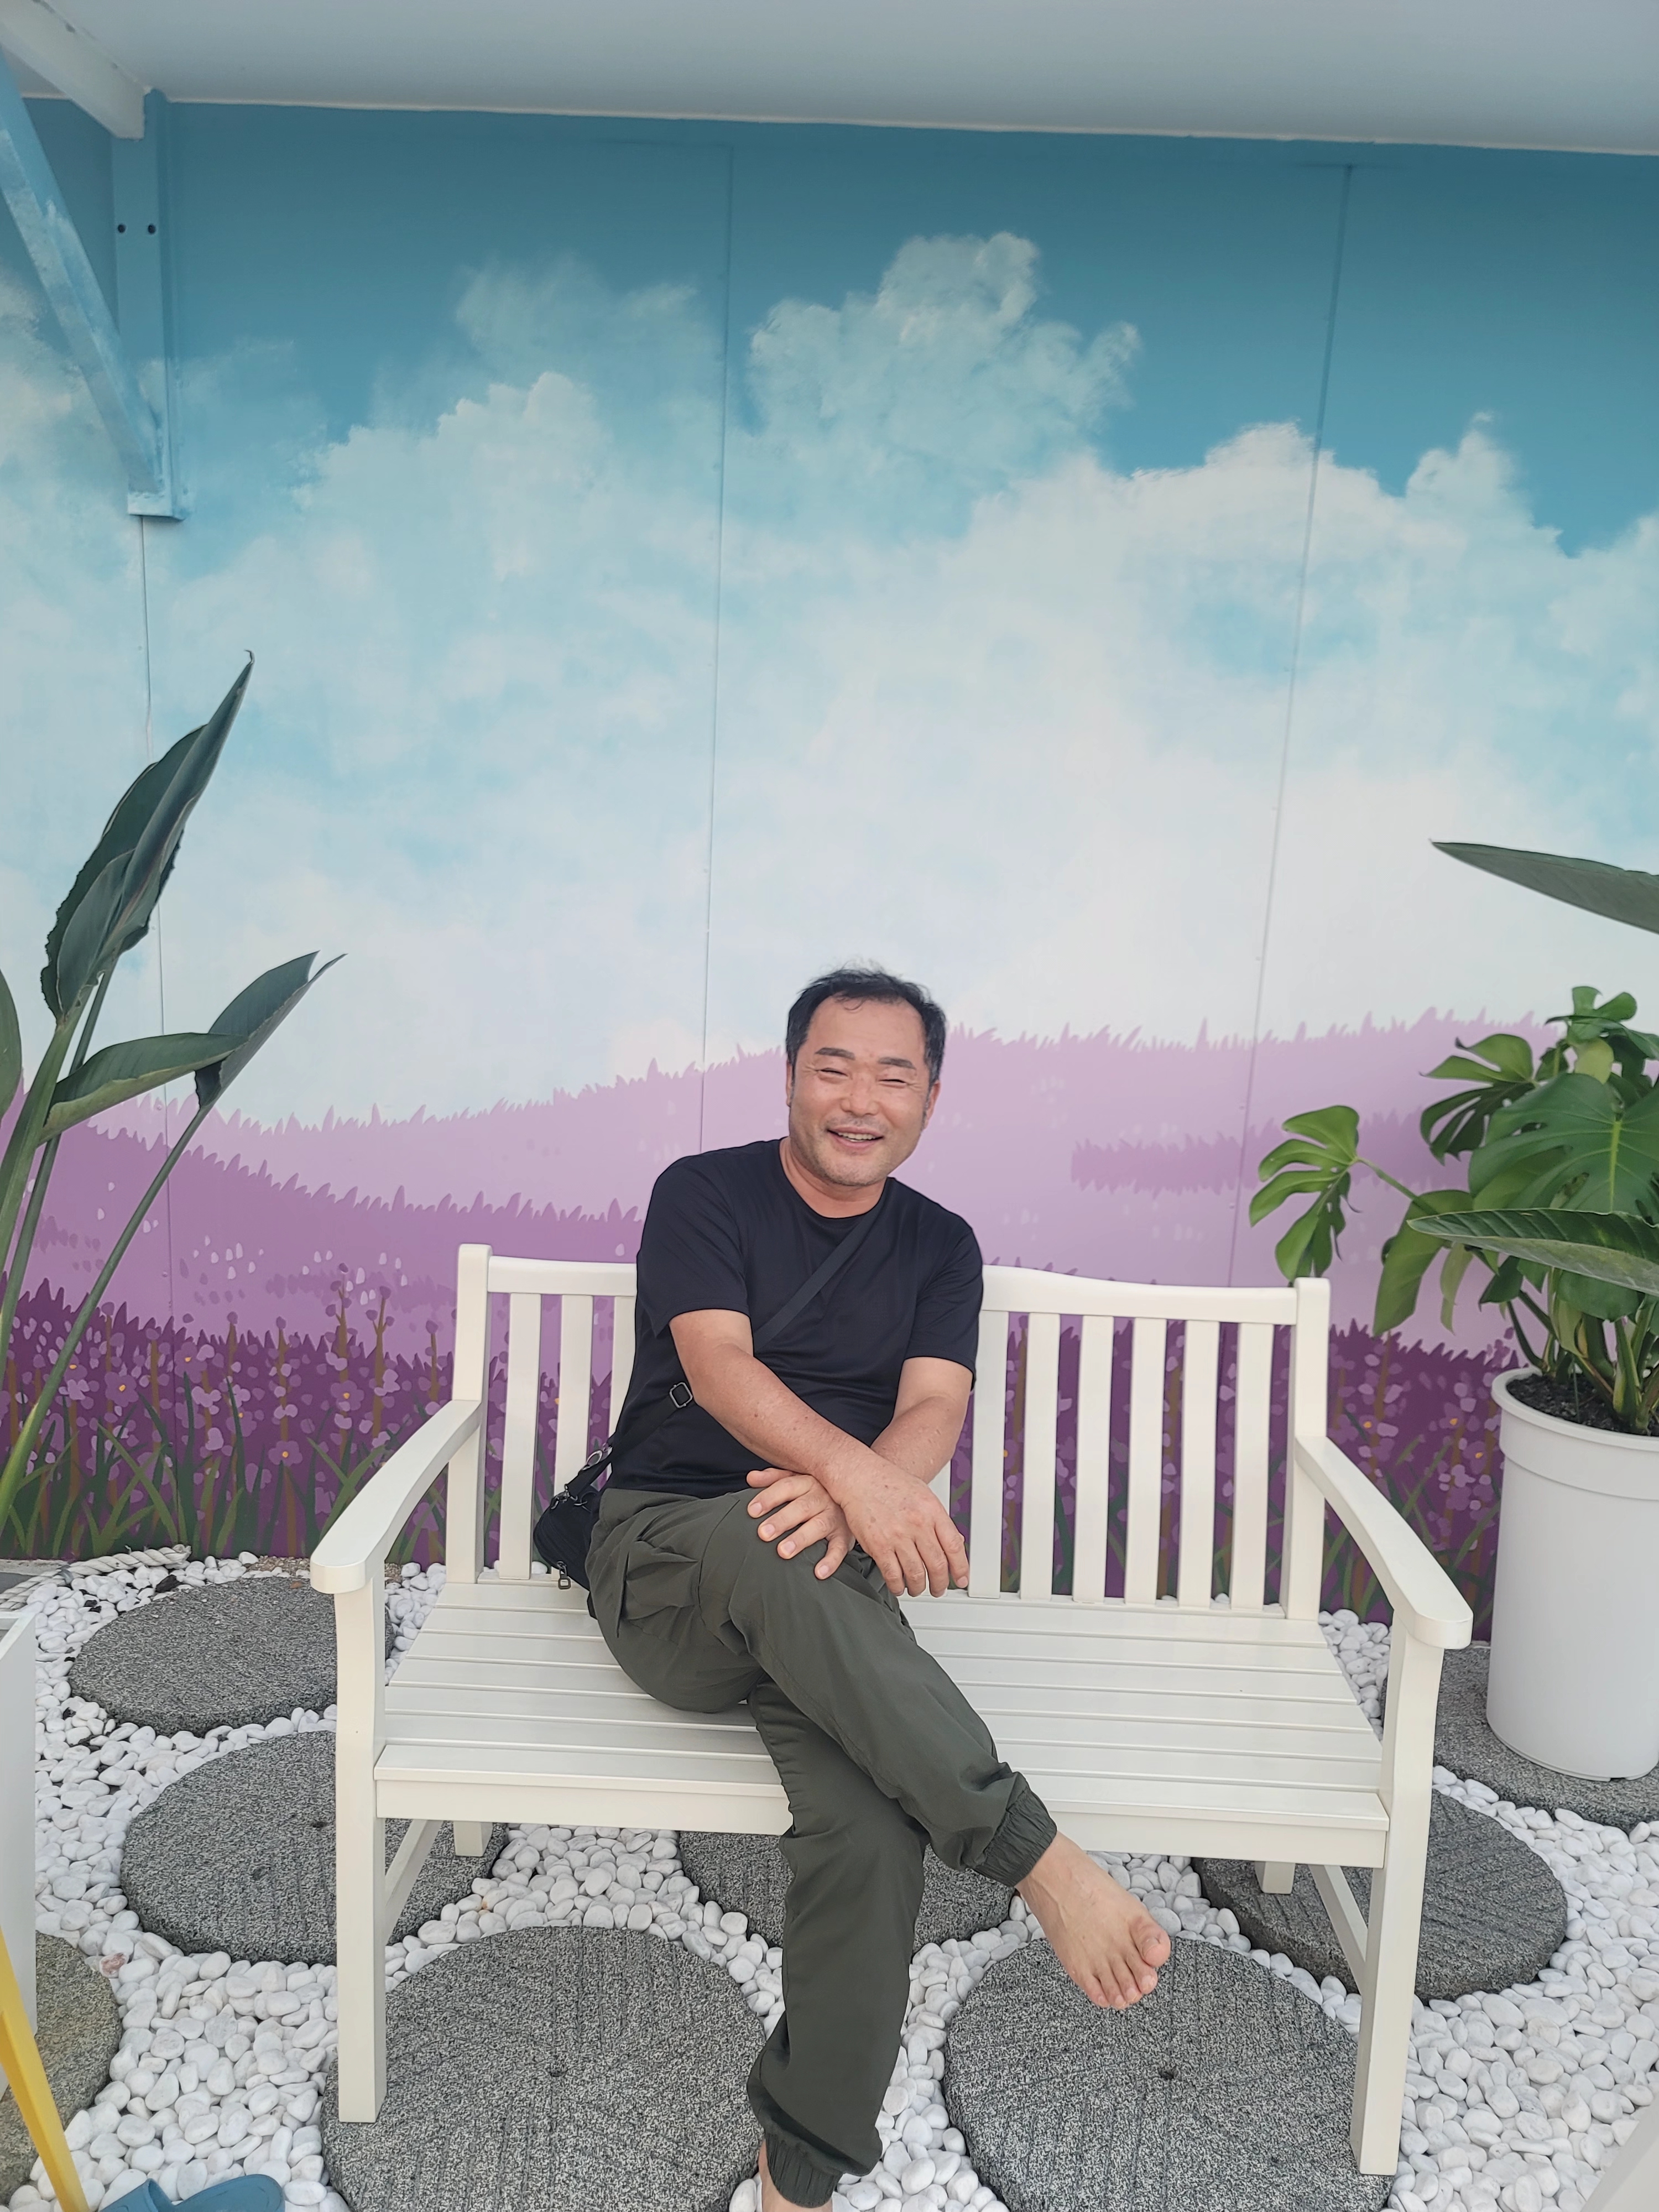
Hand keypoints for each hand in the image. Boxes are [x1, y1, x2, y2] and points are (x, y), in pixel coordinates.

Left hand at [746, 1468, 854, 1578]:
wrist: (852, 1497)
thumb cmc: (814, 1491)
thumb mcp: (795, 1479)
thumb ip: (773, 1478)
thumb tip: (751, 1477)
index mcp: (807, 1482)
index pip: (786, 1486)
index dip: (769, 1498)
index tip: (752, 1511)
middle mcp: (822, 1497)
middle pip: (801, 1507)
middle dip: (781, 1520)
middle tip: (764, 1533)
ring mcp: (835, 1516)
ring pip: (818, 1526)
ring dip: (801, 1539)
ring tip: (784, 1551)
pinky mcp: (844, 1535)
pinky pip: (839, 1548)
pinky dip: (831, 1561)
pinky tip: (819, 1572)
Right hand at [837, 1454, 968, 1597]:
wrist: (860, 1477)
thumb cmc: (889, 1483)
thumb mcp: (923, 1495)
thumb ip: (939, 1520)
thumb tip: (954, 1542)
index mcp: (932, 1511)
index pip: (954, 1547)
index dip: (960, 1568)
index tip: (961, 1579)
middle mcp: (917, 1524)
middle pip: (937, 1565)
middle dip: (940, 1584)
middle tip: (938, 1589)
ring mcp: (898, 1536)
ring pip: (916, 1574)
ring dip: (918, 1587)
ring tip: (917, 1588)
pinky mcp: (878, 1545)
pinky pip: (892, 1575)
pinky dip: (897, 1586)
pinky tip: (898, 1586)